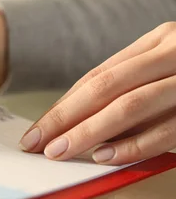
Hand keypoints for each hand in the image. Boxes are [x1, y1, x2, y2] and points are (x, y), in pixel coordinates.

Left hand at [19, 22, 175, 164]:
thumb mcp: (163, 72)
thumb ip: (127, 91)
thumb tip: (72, 127)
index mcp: (157, 42)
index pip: (98, 76)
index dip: (62, 106)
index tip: (36, 131)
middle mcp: (172, 53)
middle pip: (105, 87)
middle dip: (65, 119)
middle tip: (37, 144)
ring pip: (130, 105)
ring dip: (89, 133)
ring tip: (59, 152)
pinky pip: (166, 131)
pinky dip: (133, 145)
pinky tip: (105, 156)